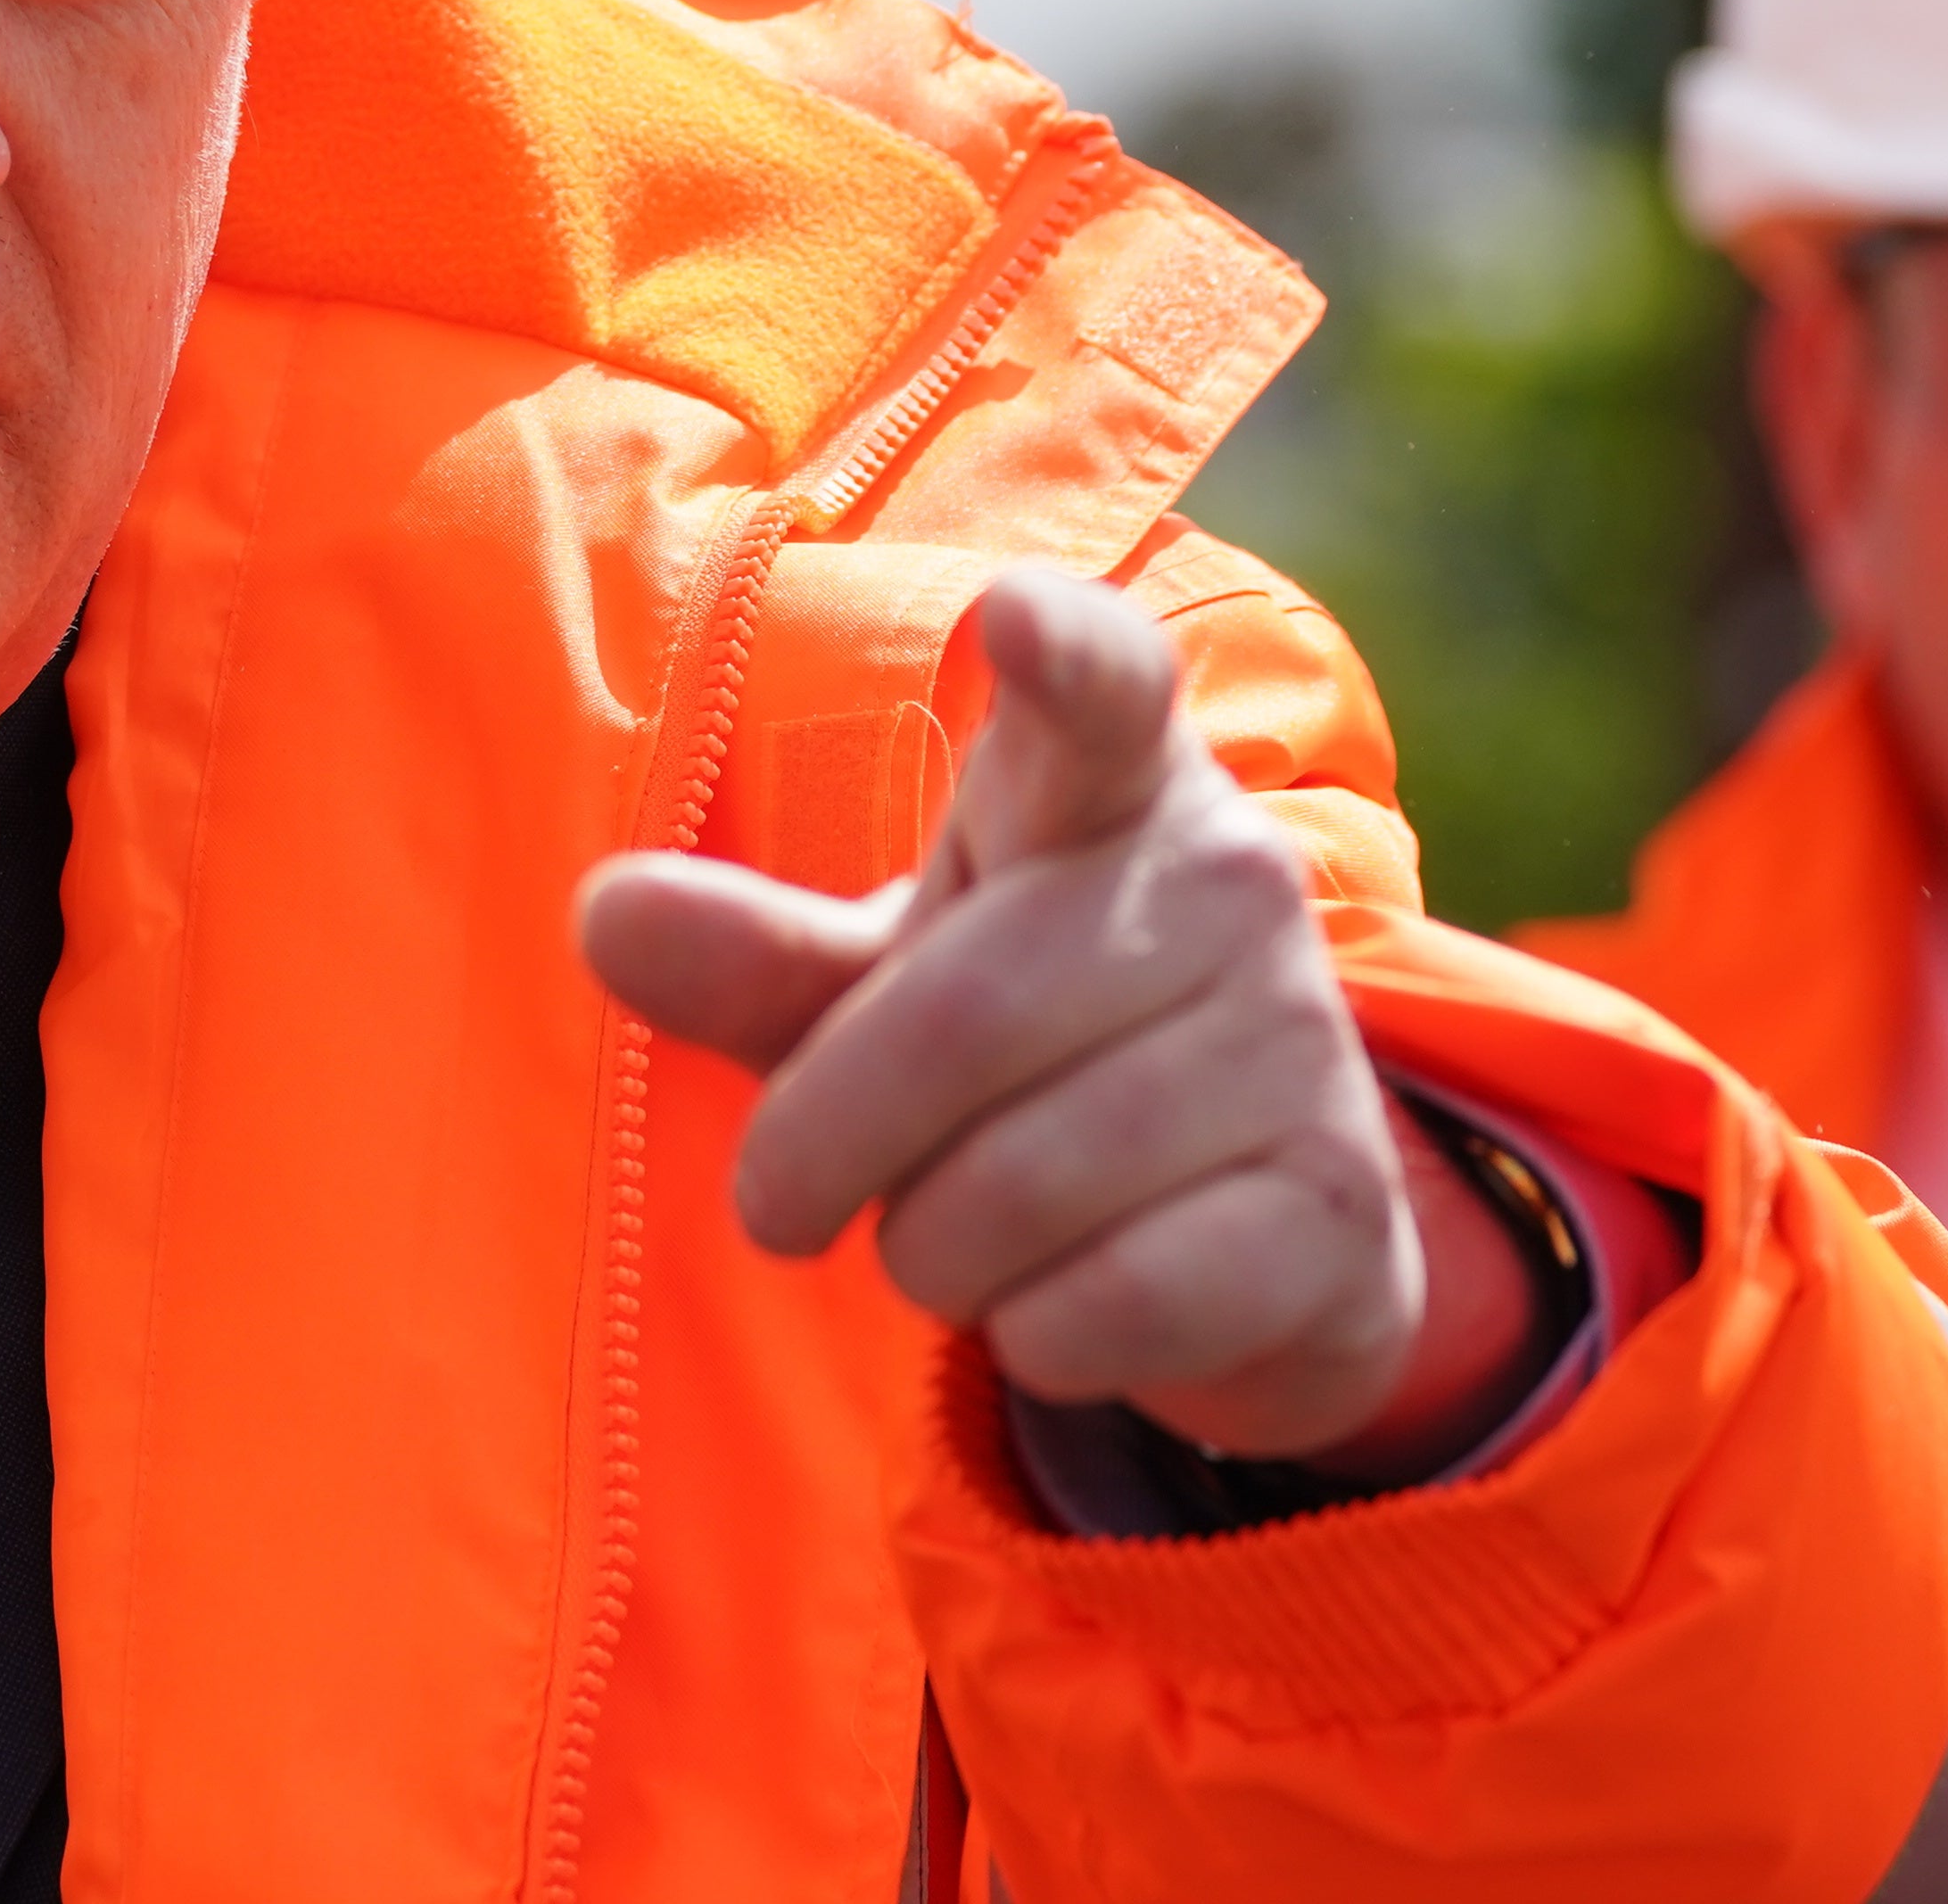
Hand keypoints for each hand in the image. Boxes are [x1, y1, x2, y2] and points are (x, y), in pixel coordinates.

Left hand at [576, 570, 1512, 1459]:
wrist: (1245, 1238)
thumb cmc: (1020, 1059)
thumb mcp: (874, 985)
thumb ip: (750, 955)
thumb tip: (607, 913)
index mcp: (1104, 782)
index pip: (1100, 689)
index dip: (1062, 653)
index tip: (1017, 616)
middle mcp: (1226, 880)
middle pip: (954, 1022)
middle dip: (819, 1146)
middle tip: (782, 1203)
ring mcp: (1300, 1041)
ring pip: (1018, 1185)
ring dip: (927, 1251)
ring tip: (948, 1236)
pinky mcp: (1339, 1208)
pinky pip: (1112, 1301)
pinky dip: (1032, 1332)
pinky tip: (1058, 1296)